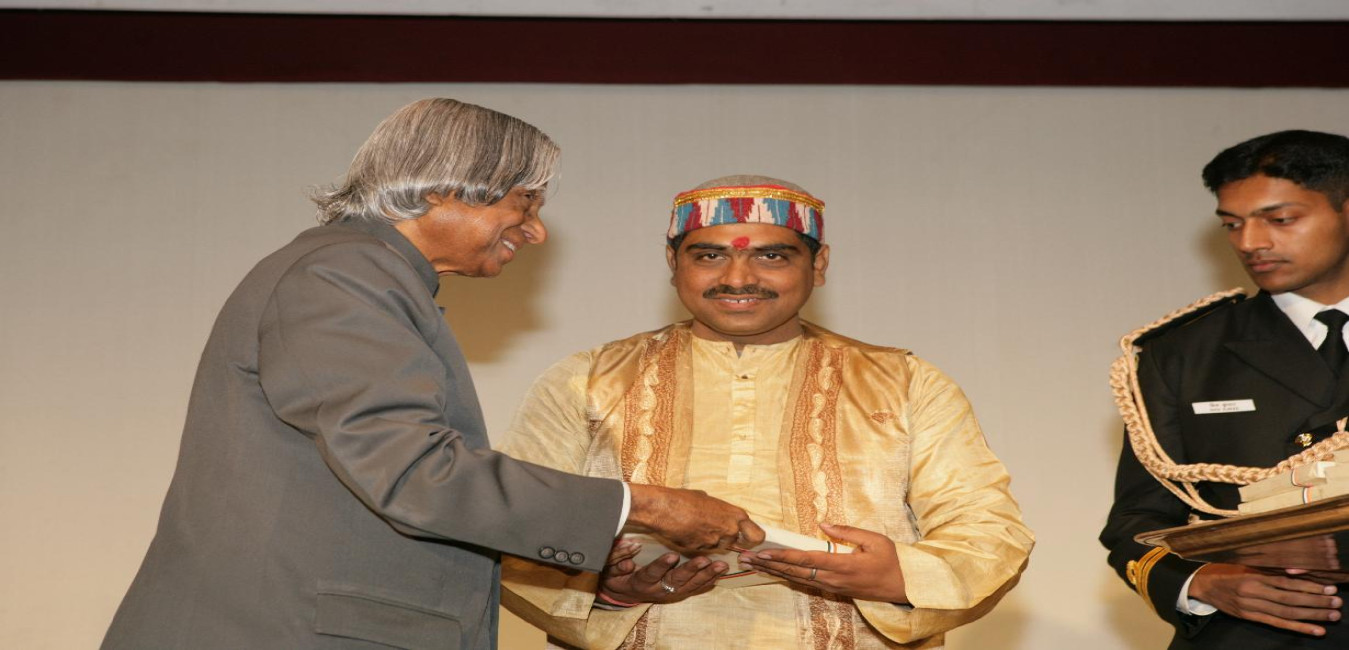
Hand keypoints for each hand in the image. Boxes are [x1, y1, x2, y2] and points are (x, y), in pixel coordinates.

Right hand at [598, 538, 726, 604]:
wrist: (624, 594)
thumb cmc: (617, 576)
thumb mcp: (611, 568)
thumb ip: (618, 559)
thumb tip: (630, 552)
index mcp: (641, 582)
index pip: (652, 573)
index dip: (661, 565)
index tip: (672, 555)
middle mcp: (658, 590)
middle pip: (677, 580)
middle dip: (692, 570)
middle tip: (705, 560)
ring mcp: (670, 593)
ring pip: (690, 586)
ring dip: (706, 576)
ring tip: (720, 566)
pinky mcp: (678, 593)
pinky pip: (695, 589)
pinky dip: (708, 582)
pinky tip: (719, 573)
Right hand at [625, 484, 763, 552]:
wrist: (663, 508)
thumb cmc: (684, 499)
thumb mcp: (707, 499)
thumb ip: (719, 510)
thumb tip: (718, 512)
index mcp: (735, 515)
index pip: (757, 536)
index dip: (751, 539)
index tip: (745, 538)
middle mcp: (729, 530)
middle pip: (734, 543)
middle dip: (726, 540)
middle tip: (713, 532)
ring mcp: (715, 542)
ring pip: (717, 547)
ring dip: (709, 542)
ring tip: (694, 528)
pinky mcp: (700, 551)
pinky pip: (702, 551)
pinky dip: (696, 545)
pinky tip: (686, 533)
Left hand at [738, 523, 907, 602]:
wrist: (904, 587)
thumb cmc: (891, 561)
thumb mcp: (874, 540)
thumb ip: (847, 531)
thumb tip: (823, 523)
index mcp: (843, 565)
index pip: (807, 560)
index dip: (784, 556)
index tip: (764, 552)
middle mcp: (833, 579)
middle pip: (795, 572)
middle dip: (769, 564)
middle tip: (746, 557)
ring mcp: (832, 586)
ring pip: (798, 579)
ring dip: (774, 571)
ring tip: (752, 563)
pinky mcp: (834, 589)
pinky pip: (806, 582)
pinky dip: (788, 576)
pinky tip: (775, 571)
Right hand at [1189, 563, 1341, 635]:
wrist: (1202, 585)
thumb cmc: (1227, 570)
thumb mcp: (1246, 563)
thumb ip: (1270, 567)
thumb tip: (1298, 570)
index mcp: (1253, 576)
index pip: (1286, 583)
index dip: (1309, 587)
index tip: (1329, 588)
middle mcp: (1252, 592)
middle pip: (1289, 600)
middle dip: (1315, 602)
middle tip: (1336, 603)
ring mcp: (1250, 607)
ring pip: (1286, 614)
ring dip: (1311, 616)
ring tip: (1332, 616)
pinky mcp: (1249, 617)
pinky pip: (1277, 624)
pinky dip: (1298, 628)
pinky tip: (1315, 630)